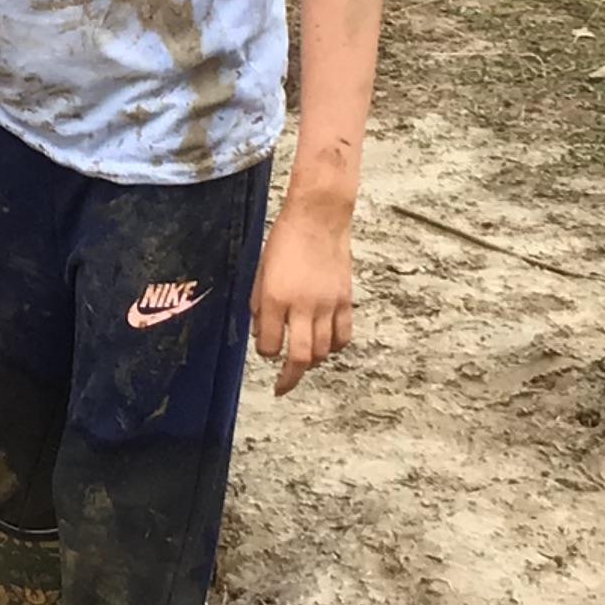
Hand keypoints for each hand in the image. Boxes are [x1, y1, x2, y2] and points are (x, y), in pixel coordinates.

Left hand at [251, 203, 354, 395]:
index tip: (266, 349)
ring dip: (312, 361)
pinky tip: (327, 346)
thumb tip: (262, 333)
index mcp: (276, 298)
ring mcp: (327, 305)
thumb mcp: (260, 272)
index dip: (265, 352)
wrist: (318, 218)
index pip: (270, 345)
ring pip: (323, 351)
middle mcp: (302, 306)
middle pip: (300, 358)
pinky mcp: (345, 300)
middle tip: (283, 387)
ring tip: (304, 361)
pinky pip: (343, 336)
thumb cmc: (284, 240)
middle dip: (290, 378)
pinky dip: (335, 347)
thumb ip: (259, 306)